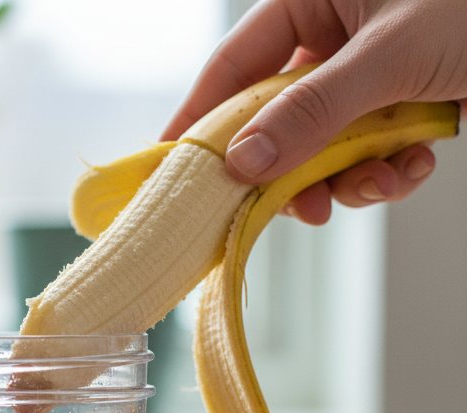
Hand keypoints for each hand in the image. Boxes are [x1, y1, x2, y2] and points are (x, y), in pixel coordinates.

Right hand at [161, 0, 466, 223]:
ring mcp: (366, 75)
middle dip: (288, 168)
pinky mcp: (399, 105)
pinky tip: (411, 168)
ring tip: (377, 182)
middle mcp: (333, 36)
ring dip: (345, 178)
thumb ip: (314, 111)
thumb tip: (244, 163)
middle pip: (274, 119)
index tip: (169, 168)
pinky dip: (386, 172)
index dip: (200, 118)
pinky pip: (366, 153)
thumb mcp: (392, 55)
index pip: (235, 65)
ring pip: (320, 147)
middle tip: (284, 207)